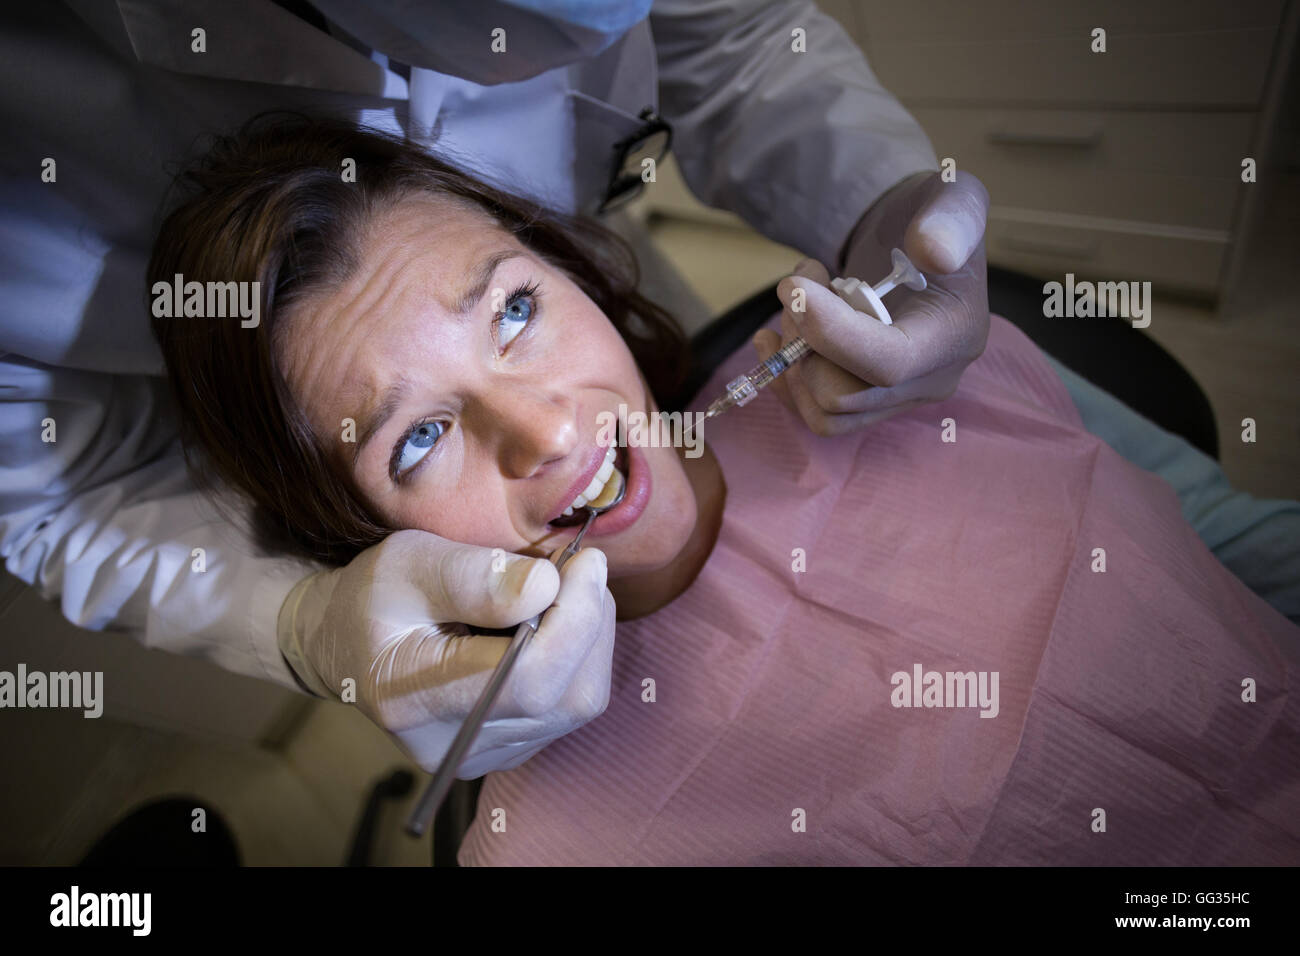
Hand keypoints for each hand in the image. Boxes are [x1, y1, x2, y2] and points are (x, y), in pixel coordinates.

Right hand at [278, 529, 615, 777]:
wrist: (347, 644)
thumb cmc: (372, 597)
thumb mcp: (406, 563)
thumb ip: (474, 576)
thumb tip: (547, 585)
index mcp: (416, 701)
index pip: (530, 680)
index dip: (575, 619)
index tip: (584, 560)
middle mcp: (458, 746)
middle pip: (568, 697)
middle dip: (589, 621)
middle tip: (575, 565)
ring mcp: (488, 754)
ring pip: (579, 700)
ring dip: (588, 633)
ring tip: (560, 587)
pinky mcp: (511, 747)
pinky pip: (571, 702)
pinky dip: (577, 653)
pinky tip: (550, 620)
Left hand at [753, 170, 989, 435]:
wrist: (909, 241)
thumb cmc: (930, 217)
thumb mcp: (952, 197)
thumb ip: (951, 217)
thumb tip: (934, 252)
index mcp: (955, 336)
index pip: (889, 363)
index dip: (831, 332)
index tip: (794, 286)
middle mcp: (930, 380)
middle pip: (844, 395)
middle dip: (806, 338)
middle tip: (800, 285)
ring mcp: (897, 398)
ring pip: (823, 411)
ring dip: (793, 356)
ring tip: (796, 304)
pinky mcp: (866, 403)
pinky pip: (814, 415)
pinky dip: (786, 378)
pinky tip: (773, 338)